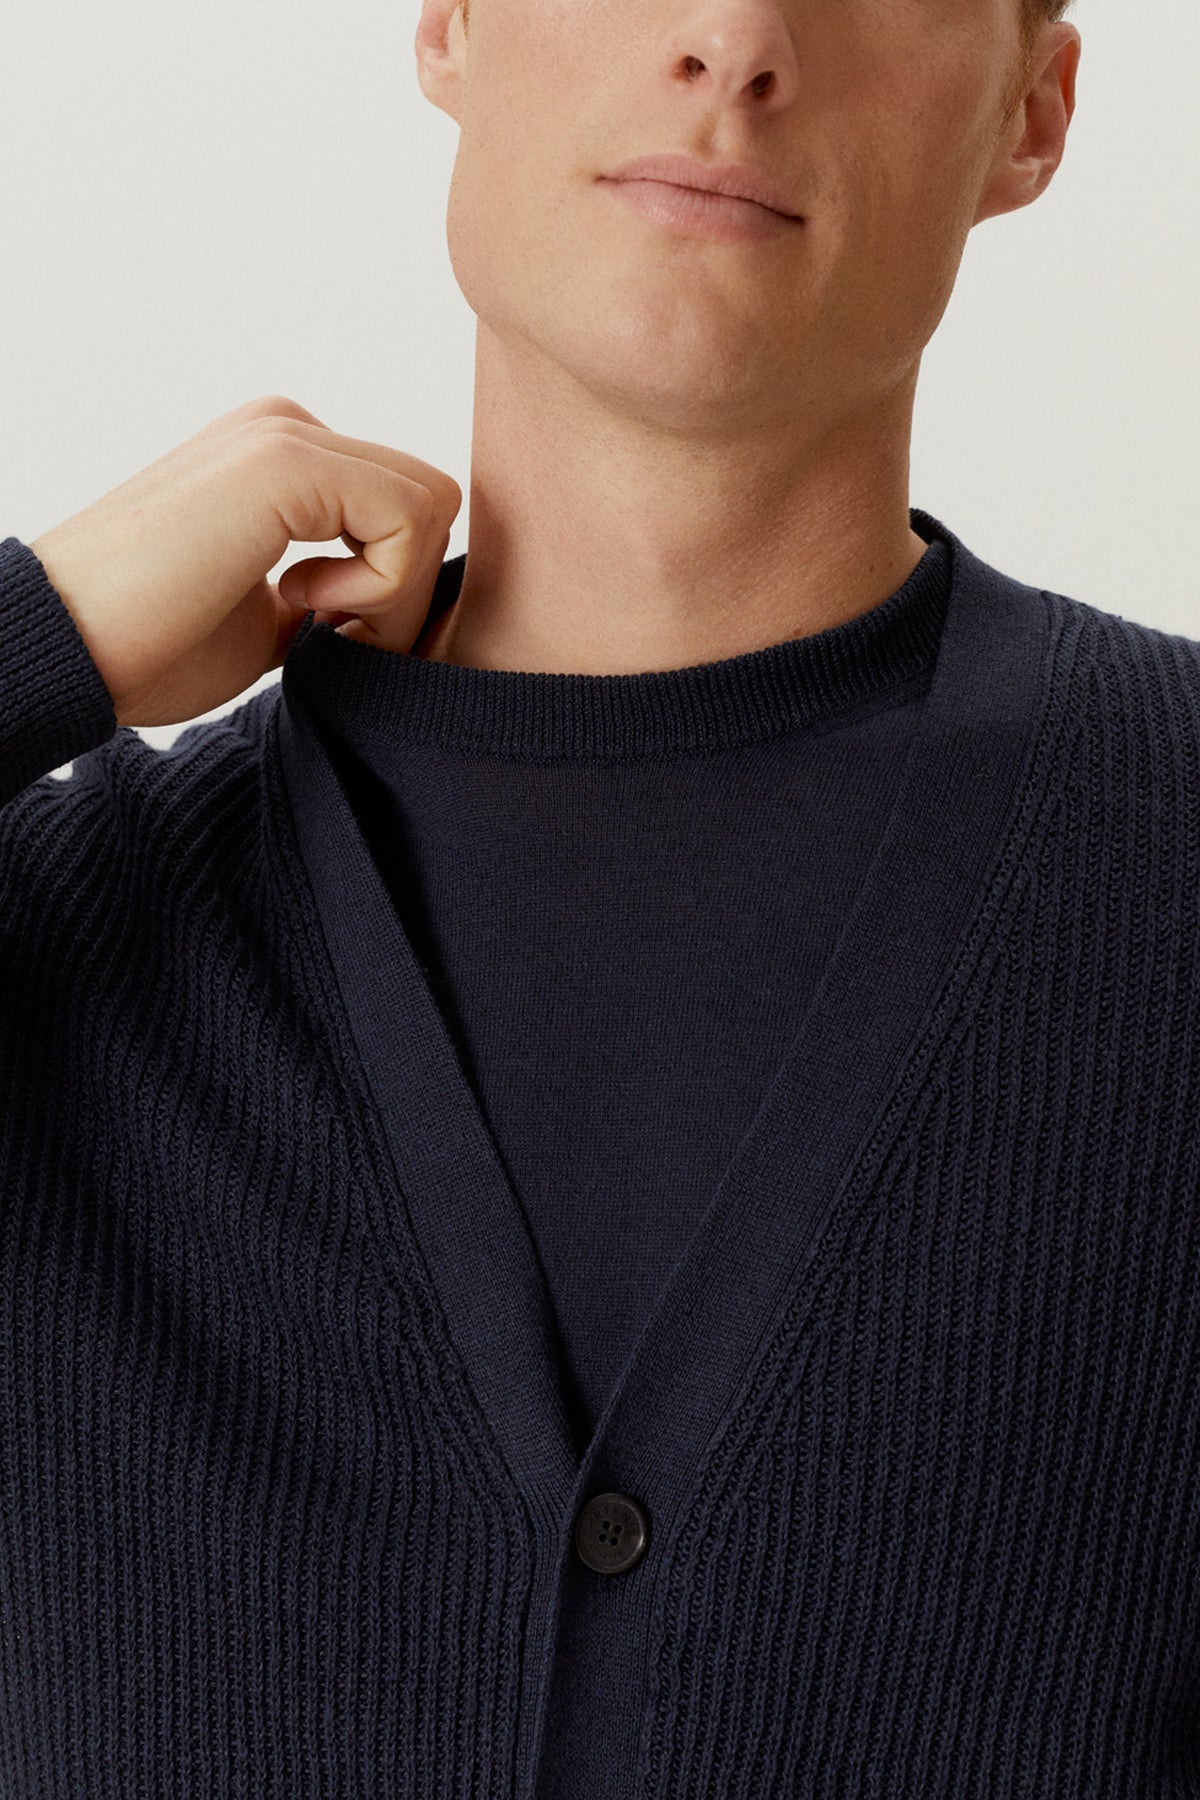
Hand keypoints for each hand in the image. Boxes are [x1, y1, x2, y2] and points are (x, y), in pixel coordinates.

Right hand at [29, 394, 462, 726]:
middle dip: (405, 589)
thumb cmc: (151, 645)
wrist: (69, 647)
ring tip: (314, 623)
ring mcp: (285, 436)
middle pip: (429, 500)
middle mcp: (286, 430)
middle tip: (335, 637)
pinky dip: (380, 584)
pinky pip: (408, 515)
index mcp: (281, 461)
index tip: (333, 637)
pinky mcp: (284, 462)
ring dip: (394, 590)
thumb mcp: (269, 622)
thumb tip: (397, 617)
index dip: (396, 591)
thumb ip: (332, 599)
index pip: (404, 509)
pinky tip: (300, 603)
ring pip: (430, 503)